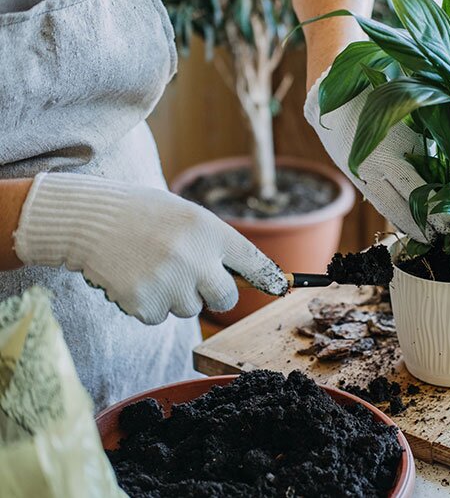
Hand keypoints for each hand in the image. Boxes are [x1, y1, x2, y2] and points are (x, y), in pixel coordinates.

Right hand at [14, 173, 287, 324]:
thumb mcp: (186, 216)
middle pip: (225, 298)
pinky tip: (133, 278)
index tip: (281, 287)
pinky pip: (159, 317)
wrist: (87, 219)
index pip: (253, 261)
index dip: (270, 278)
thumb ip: (215, 243)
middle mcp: (195, 257)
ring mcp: (170, 282)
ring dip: (175, 296)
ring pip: (190, 308)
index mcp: (208, 229)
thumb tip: (246, 278)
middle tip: (189, 276)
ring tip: (151, 266)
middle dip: (214, 293)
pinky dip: (148, 305)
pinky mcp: (145, 302)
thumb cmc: (142, 215)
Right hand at [305, 79, 449, 241]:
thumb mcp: (408, 117)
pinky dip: (392, 212)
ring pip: (387, 209)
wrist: (333, 94)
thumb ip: (425, 144)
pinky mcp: (354, 176)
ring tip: (425, 236)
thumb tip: (448, 169)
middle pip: (402, 208)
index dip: (434, 211)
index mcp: (390, 152)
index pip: (418, 192)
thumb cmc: (379, 96)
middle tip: (442, 238)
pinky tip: (405, 221)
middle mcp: (375, 168)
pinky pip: (377, 200)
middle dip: (423, 226)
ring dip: (406, 224)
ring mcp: (362, 175)